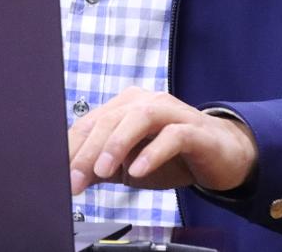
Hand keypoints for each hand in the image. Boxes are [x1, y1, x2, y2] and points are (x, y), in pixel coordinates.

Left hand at [68, 87, 256, 194]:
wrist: (221, 155)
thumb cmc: (173, 156)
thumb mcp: (131, 164)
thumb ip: (103, 166)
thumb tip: (72, 175)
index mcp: (125, 106)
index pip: (92, 123)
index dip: (73, 148)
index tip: (60, 175)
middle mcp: (146, 101)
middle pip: (110, 119)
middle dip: (88, 151)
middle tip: (75, 179)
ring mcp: (172, 112)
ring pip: (138, 118)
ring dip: (116, 144)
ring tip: (102, 170)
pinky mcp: (194, 129)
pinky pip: (172, 136)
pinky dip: (152, 152)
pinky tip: (139, 170)